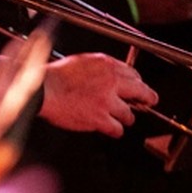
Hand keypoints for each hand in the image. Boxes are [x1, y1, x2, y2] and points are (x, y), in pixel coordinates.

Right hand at [39, 52, 158, 136]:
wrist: (42, 89)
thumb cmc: (55, 76)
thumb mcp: (80, 62)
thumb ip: (99, 68)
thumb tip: (110, 75)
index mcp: (105, 64)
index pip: (133, 73)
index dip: (137, 83)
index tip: (137, 87)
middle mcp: (110, 82)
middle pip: (141, 91)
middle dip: (147, 98)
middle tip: (149, 102)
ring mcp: (107, 101)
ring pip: (129, 115)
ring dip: (125, 117)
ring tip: (118, 118)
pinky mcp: (100, 119)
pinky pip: (117, 129)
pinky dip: (114, 130)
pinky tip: (109, 128)